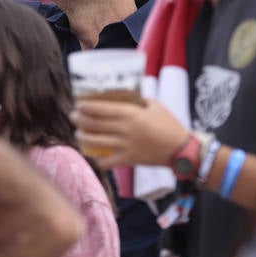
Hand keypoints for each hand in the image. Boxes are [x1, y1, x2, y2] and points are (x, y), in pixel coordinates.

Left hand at [71, 98, 188, 170]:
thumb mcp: (156, 106)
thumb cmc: (170, 125)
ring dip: (83, 138)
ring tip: (79, 134)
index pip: (101, 108)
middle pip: (94, 124)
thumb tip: (129, 94)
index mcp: (131, 113)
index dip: (85, 106)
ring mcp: (125, 145)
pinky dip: (98, 160)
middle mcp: (125, 129)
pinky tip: (94, 156)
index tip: (78, 104)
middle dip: (79, 120)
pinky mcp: (129, 160)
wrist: (181, 150)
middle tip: (73, 116)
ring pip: (95, 142)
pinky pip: (107, 162)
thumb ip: (140, 100)